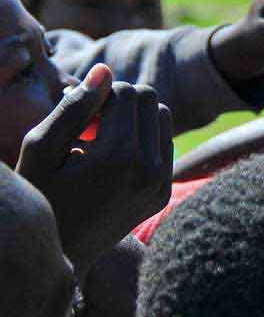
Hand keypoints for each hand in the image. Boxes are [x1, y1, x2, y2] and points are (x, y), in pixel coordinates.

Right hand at [16, 64, 173, 278]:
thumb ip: (74, 106)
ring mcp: (161, 183)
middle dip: (120, 103)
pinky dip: (142, 140)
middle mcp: (149, 169)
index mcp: (119, 156)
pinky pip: (164, 143)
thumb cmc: (41, 194)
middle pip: (149, 99)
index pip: (127, 91)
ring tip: (101, 142)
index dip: (99, 97)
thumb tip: (106, 69)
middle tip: (90, 128)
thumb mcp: (41, 148)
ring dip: (134, 119)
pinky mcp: (164, 191)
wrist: (60, 253)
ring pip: (162, 117)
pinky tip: (113, 160)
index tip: (78, 121)